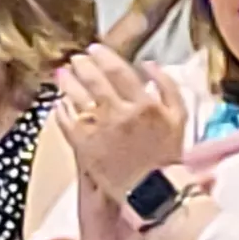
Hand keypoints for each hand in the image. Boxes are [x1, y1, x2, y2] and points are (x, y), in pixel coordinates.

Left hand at [50, 46, 184, 195]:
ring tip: (62, 74)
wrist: (153, 190)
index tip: (94, 49)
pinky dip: (60, 110)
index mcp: (143, 104)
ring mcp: (99, 130)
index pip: (118, 70)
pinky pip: (67, 123)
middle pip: (94, 80)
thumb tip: (148, 63)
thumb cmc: (167, 154)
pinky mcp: (84, 146)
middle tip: (76, 59)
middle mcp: (119, 113)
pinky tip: (59, 104)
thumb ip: (167, 85)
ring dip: (67, 82)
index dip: (103, 56)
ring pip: (77, 97)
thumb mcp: (179, 116)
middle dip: (82, 65)